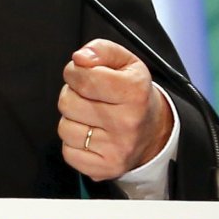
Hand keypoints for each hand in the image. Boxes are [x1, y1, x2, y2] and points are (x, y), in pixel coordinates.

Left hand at [57, 40, 171, 180]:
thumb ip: (101, 50)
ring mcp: (117, 149)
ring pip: (64, 128)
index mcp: (134, 92)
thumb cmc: (134, 92)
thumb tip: (79, 58)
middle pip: (68, 102)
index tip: (80, 73)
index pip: (83, 78)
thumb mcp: (125, 61)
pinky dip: (74, 143)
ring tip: (90, 116)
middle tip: (87, 96)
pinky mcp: (106, 169)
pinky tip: (91, 135)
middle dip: (72, 94)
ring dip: (71, 119)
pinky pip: (68, 152)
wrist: (154, 131)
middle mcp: (127, 122)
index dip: (74, 72)